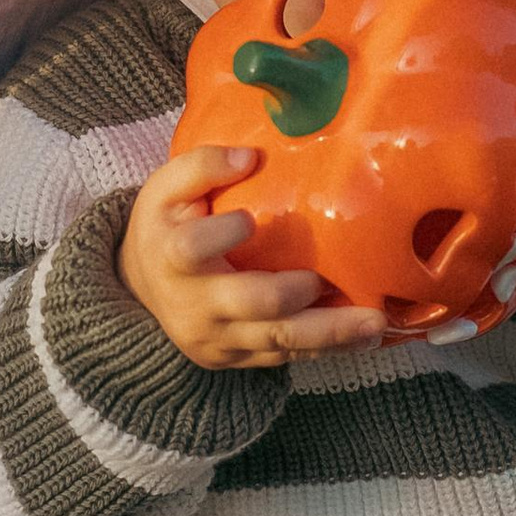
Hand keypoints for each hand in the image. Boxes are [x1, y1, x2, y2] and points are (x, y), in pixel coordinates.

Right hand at [118, 146, 386, 371]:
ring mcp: (217, 339)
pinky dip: (324, 348)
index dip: (220, 236)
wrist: (142, 288)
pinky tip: (360, 338)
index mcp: (173, 256)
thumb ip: (201, 165)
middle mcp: (195, 305)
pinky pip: (284, 356)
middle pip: (254, 305)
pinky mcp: (236, 358)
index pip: (191, 249)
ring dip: (330, 334)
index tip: (249, 220)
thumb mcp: (166, 187)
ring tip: (373, 326)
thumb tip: (249, 157)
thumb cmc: (164, 226)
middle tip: (330, 279)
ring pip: (278, 341)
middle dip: (297, 294)